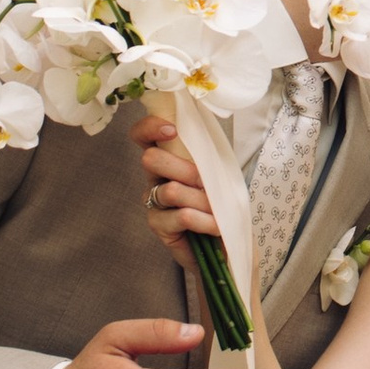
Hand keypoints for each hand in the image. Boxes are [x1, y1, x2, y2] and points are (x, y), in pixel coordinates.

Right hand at [135, 114, 217, 260]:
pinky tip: (215, 226)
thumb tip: (207, 142)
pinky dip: (205, 220)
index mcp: (167, 157)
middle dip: (185, 169)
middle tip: (206, 184)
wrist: (226, 241)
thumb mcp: (219, 174)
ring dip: (202, 200)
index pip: (143, 135)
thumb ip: (208, 156)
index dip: (149, 127)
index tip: (172, 130)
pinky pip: (182, 216)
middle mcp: (155, 177)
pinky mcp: (158, 225)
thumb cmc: (222, 203)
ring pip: (171, 190)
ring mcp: (153, 201)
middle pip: (151, 159)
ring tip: (217, 210)